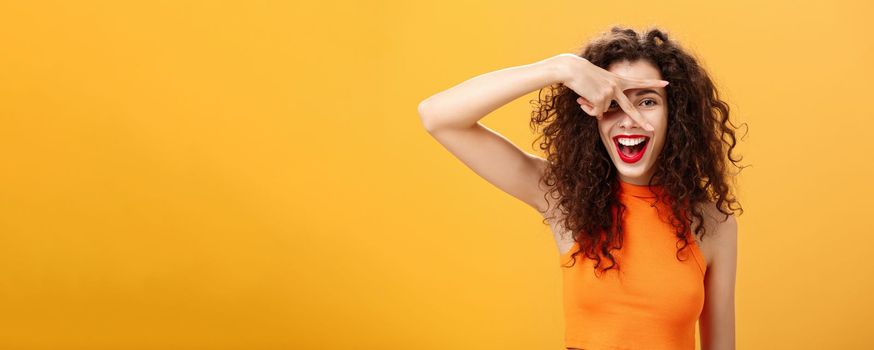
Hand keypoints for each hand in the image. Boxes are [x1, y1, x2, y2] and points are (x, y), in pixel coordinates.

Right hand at [550, 54, 667, 130]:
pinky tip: (583, 98)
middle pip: (630, 108)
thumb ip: (603, 97)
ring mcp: (609, 93)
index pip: (638, 82)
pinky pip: (595, 113)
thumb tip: (600, 115)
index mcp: (618, 80)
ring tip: (585, 95)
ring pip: (603, 111)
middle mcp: (617, 86)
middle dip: (640, 120)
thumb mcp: (598, 83)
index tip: (666, 84)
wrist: (571, 69)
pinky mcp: (600, 98)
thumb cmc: (582, 75)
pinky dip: (588, 109)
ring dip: (592, 107)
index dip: (652, 84)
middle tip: (651, 130)